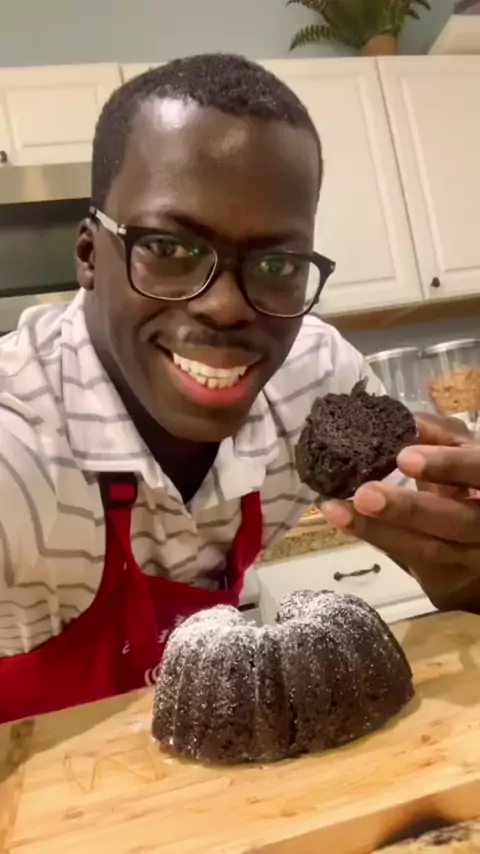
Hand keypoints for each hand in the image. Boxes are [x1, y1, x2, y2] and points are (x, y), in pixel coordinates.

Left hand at [320, 415, 479, 611]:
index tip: (404, 458)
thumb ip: (442, 438)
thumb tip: (408, 421)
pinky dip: (374, 538)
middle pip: (458, 521)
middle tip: (364, 494)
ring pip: (428, 550)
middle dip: (409, 510)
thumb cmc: (470, 489)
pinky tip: (341, 519)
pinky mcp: (445, 582)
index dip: (449, 466)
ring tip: (336, 510)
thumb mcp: (465, 458)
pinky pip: (407, 561)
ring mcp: (470, 560)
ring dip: (378, 530)